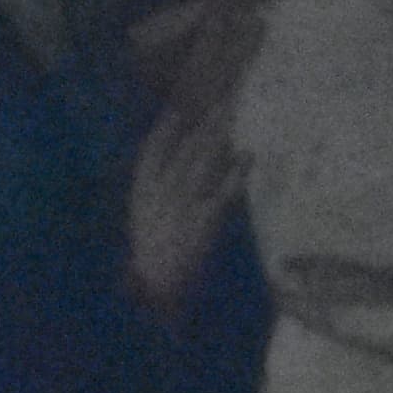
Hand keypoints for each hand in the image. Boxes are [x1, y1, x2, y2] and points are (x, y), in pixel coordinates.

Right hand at [126, 97, 244, 314]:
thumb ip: (155, 197)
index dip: (167, 129)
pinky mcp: (202, 224)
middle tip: (226, 99)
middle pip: (186, 148)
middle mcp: (161, 194)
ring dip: (220, 135)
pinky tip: (248, 157)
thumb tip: (176, 173)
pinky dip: (235, 174)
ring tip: (234, 114)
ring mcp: (181, 206)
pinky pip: (221, 193)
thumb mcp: (144, 225)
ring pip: (203, 162)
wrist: (155, 293)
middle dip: (206, 122)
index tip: (180, 110)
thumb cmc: (152, 261)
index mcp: (143, 193)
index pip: (153, 151)